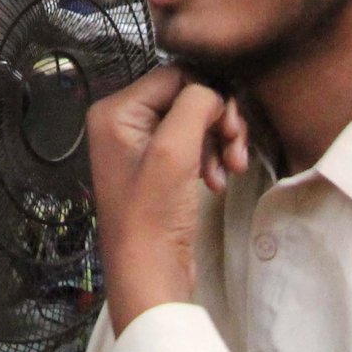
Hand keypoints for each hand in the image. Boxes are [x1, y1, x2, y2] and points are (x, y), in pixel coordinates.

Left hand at [87, 65, 250, 333]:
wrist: (150, 276)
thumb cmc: (152, 218)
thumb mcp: (174, 150)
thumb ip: (195, 105)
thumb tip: (214, 91)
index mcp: (115, 111)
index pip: (174, 75)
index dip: (209, 95)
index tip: (230, 125)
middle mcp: (122, 124)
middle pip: (187, 97)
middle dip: (218, 121)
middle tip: (236, 146)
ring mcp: (140, 148)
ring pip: (195, 122)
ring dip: (220, 141)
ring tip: (233, 168)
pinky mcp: (158, 170)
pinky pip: (193, 146)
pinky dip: (213, 158)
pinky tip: (220, 180)